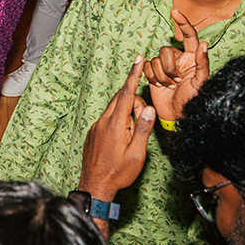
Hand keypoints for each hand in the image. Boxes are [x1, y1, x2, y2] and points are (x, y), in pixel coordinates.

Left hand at [79, 56, 155, 200]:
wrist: (95, 186)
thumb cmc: (119, 172)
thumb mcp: (137, 153)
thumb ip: (143, 129)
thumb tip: (150, 109)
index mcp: (115, 123)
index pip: (127, 93)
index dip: (134, 75)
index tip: (138, 59)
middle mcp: (103, 121)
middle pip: (121, 99)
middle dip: (135, 102)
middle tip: (143, 119)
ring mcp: (96, 127)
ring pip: (114, 110)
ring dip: (127, 114)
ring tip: (132, 136)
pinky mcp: (93, 133)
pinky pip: (108, 120)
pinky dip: (119, 122)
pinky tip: (122, 140)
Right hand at [143, 9, 209, 121]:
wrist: (177, 115)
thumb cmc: (194, 100)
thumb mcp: (201, 82)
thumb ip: (202, 63)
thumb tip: (204, 43)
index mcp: (193, 58)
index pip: (188, 36)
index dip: (182, 23)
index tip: (174, 12)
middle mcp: (178, 59)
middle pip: (166, 51)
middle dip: (169, 68)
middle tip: (177, 82)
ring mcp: (165, 66)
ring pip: (156, 60)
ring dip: (162, 76)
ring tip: (170, 86)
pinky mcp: (153, 73)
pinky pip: (148, 68)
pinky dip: (152, 78)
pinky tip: (160, 86)